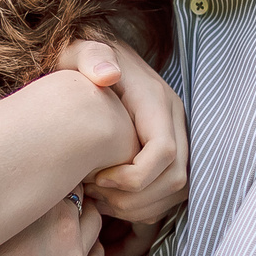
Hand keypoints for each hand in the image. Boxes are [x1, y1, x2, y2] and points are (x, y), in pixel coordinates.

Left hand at [57, 38, 186, 224]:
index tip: (97, 178)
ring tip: (101, 199)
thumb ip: (90, 57)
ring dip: (140, 205)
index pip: (165, 152)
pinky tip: (111, 198)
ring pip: (177, 190)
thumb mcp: (78, 50)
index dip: (135, 177)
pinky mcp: (171, 150)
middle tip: (96, 195)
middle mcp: (174, 119)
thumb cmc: (79, 60)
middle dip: (136, 198)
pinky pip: (171, 191)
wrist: (95, 58)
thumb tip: (108, 75)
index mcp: (155, 100)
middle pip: (176, 178)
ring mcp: (176, 135)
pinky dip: (144, 205)